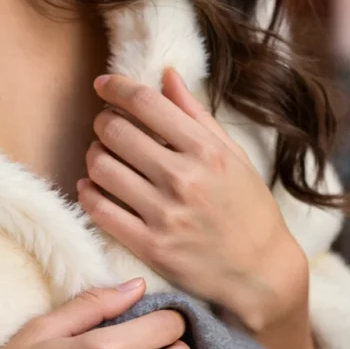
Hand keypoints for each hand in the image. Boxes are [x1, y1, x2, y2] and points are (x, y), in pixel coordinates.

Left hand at [76, 67, 308, 332]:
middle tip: (107, 125)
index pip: (146, 103)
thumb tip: (166, 74)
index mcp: (206, 151)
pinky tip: (93, 186)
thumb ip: (195, 114)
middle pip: (115, 131)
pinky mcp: (150, 246)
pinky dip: (87, 192)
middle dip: (103, 122)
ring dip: (94, 155)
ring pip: (100, 167)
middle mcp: (184, 179)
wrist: (262, 273)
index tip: (103, 83)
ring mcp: (165, 215)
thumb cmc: (249, 209)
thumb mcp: (233, 155)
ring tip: (103, 156)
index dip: (116, 87)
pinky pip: (99, 209)